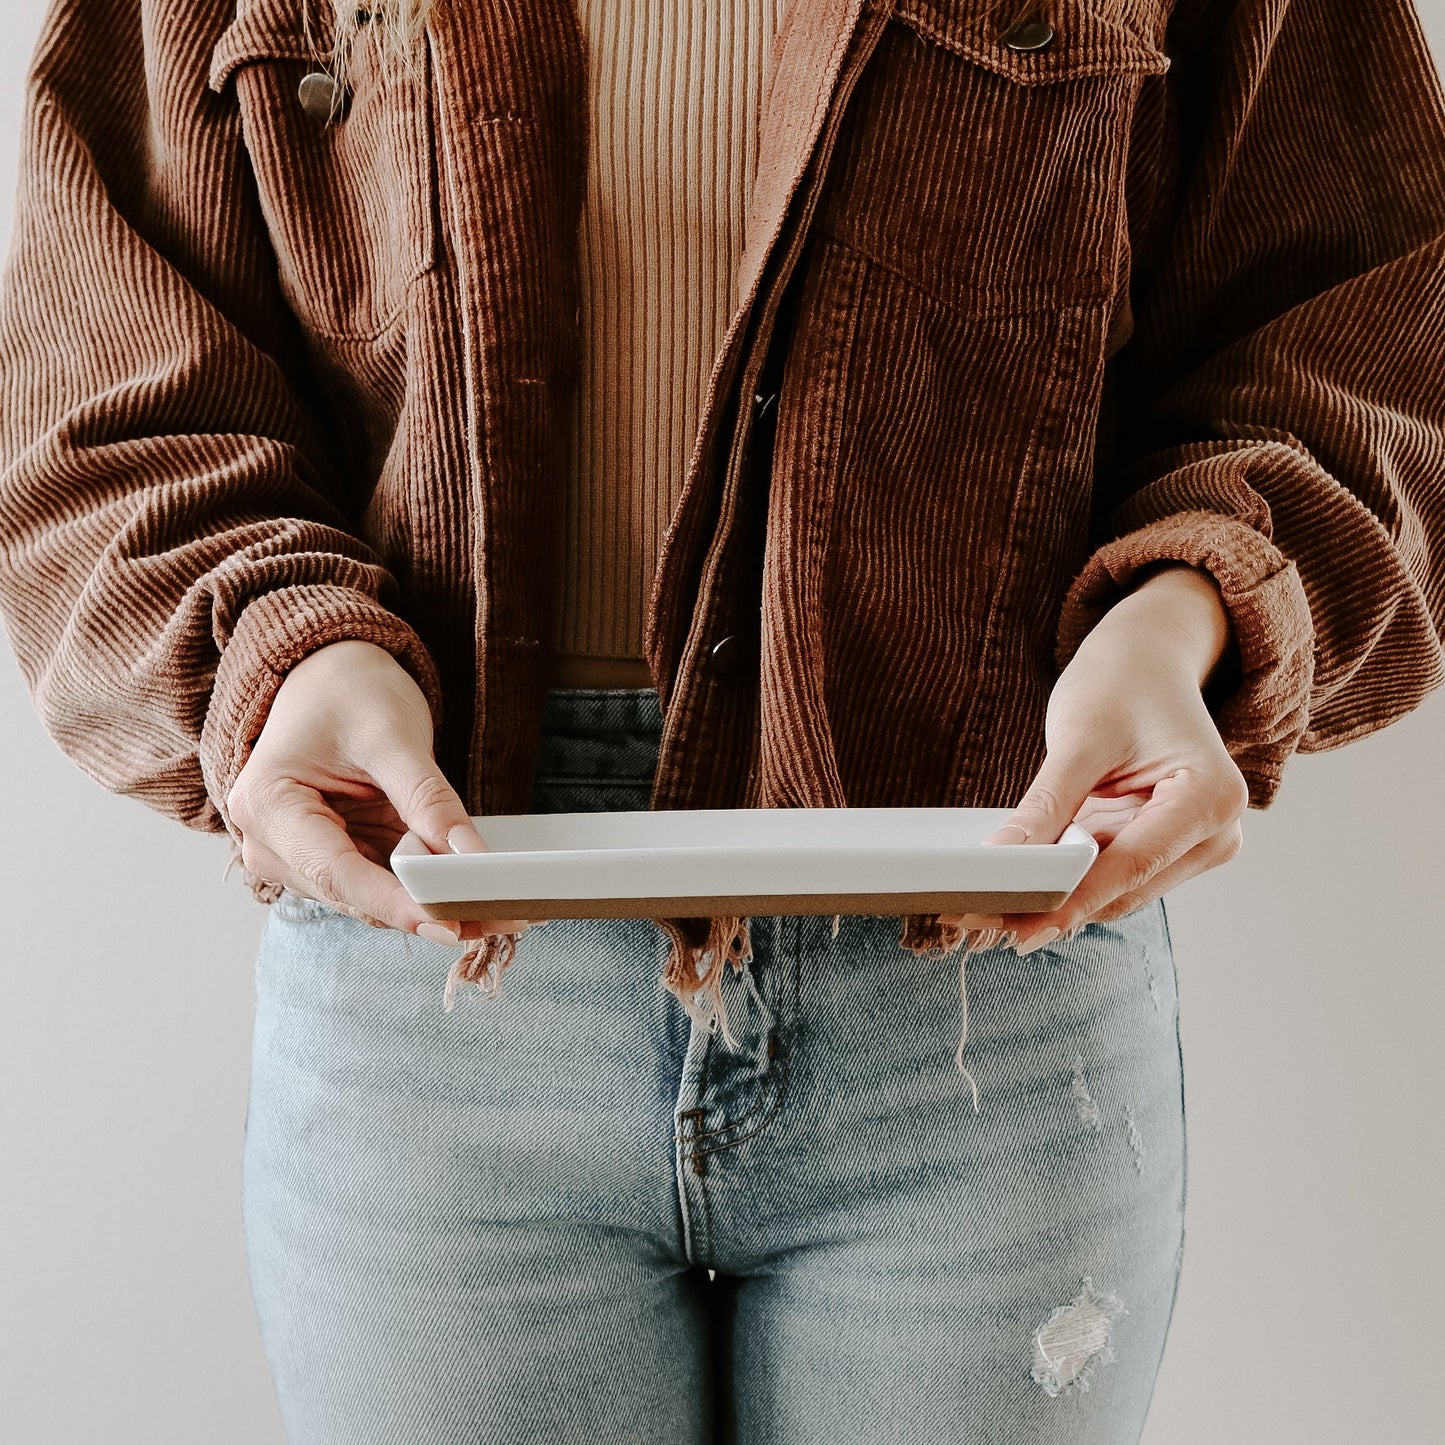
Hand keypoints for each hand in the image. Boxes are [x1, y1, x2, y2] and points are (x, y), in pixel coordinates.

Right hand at [226, 639, 528, 944]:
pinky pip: (384, 887)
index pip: (335, 871)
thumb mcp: (392, 735)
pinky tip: (476, 897)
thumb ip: (428, 799)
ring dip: (435, 908)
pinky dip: (427, 892)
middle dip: (427, 910)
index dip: (394, 902)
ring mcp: (301, 858)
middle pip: (356, 895)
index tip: (449, 922)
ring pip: (374, 901)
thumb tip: (471, 858)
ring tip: (503, 913)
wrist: (331, 676)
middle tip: (502, 919)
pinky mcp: (336, 859)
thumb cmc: (348, 692)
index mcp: (267, 805)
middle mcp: (271, 844)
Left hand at [939, 564, 1249, 951]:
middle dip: (1052, 904)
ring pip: (1113, 892)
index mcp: (1211, 797)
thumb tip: (1005, 860)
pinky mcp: (1165, 848)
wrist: (1148, 660)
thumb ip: (1047, 804)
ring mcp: (1194, 845)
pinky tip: (1016, 886)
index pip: (1132, 864)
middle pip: (1124, 889)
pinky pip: (1109, 875)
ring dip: (1053, 898)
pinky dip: (1065, 880)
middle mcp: (1216, 833)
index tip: (1019, 925)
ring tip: (982, 907)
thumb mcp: (1080, 738)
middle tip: (976, 916)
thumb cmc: (1123, 683)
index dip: (1072, 899)